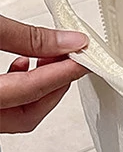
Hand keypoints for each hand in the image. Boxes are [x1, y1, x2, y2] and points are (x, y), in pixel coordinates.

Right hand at [0, 16, 87, 133]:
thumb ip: (27, 37)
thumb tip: (68, 41)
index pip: (32, 90)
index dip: (64, 73)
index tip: (86, 60)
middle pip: (28, 114)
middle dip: (54, 87)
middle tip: (72, 60)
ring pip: (17, 112)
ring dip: (39, 87)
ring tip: (51, 58)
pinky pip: (4, 104)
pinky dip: (20, 86)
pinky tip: (24, 64)